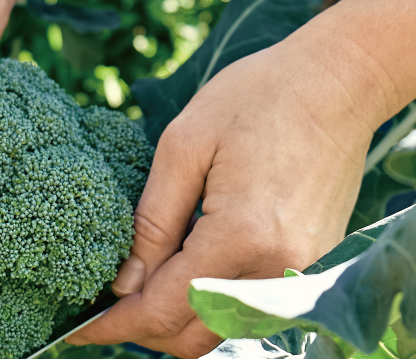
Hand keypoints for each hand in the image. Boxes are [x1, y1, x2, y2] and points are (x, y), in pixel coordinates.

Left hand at [67, 43, 388, 356]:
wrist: (340, 83)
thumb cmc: (259, 98)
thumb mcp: (184, 145)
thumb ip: (152, 221)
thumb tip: (122, 284)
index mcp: (241, 236)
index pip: (162, 308)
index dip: (113, 325)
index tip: (74, 329)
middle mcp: (276, 270)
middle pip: (190, 337)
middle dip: (140, 329)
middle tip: (100, 306)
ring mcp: (299, 275)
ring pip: (219, 330)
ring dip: (174, 321)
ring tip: (137, 286)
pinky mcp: (309, 268)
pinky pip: (246, 309)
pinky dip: (207, 305)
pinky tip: (179, 271)